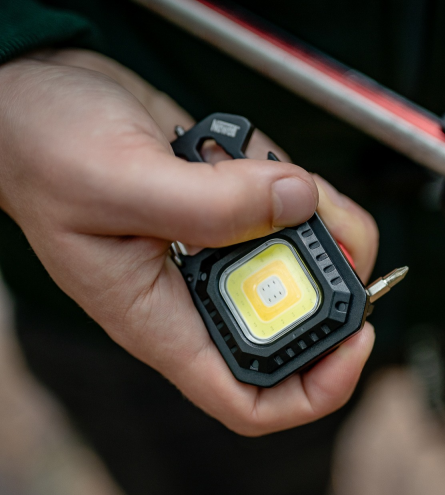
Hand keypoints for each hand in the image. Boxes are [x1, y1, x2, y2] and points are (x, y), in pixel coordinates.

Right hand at [0, 50, 378, 435]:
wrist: (37, 96)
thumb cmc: (43, 150)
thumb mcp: (115, 181)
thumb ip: (208, 203)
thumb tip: (298, 203)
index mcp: (164, 319)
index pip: (250, 398)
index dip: (316, 388)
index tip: (356, 339)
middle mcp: (200, 292)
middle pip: (295, 326)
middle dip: (335, 287)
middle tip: (342, 237)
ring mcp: (221, 248)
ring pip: (304, 262)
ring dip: (326, 227)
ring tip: (310, 187)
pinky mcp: (232, 204)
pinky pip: (292, 209)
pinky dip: (305, 188)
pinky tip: (275, 161)